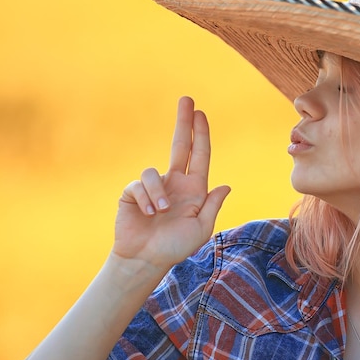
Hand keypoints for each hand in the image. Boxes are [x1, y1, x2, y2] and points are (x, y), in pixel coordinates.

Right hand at [113, 96, 229, 274]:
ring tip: (159, 212)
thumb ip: (212, 206)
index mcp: (194, 189)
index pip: (199, 155)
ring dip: (157, 193)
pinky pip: (139, 185)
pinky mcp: (133, 192)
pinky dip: (145, 200)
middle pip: (179, 145)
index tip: (200, 113)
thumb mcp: (201, 229)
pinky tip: (146, 214)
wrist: (145, 260)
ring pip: (154, 172)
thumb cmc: (175, 247)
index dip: (200, 134)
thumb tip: (225, 185)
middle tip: (187, 99)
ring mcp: (154, 186)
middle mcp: (175, 183)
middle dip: (183, 122)